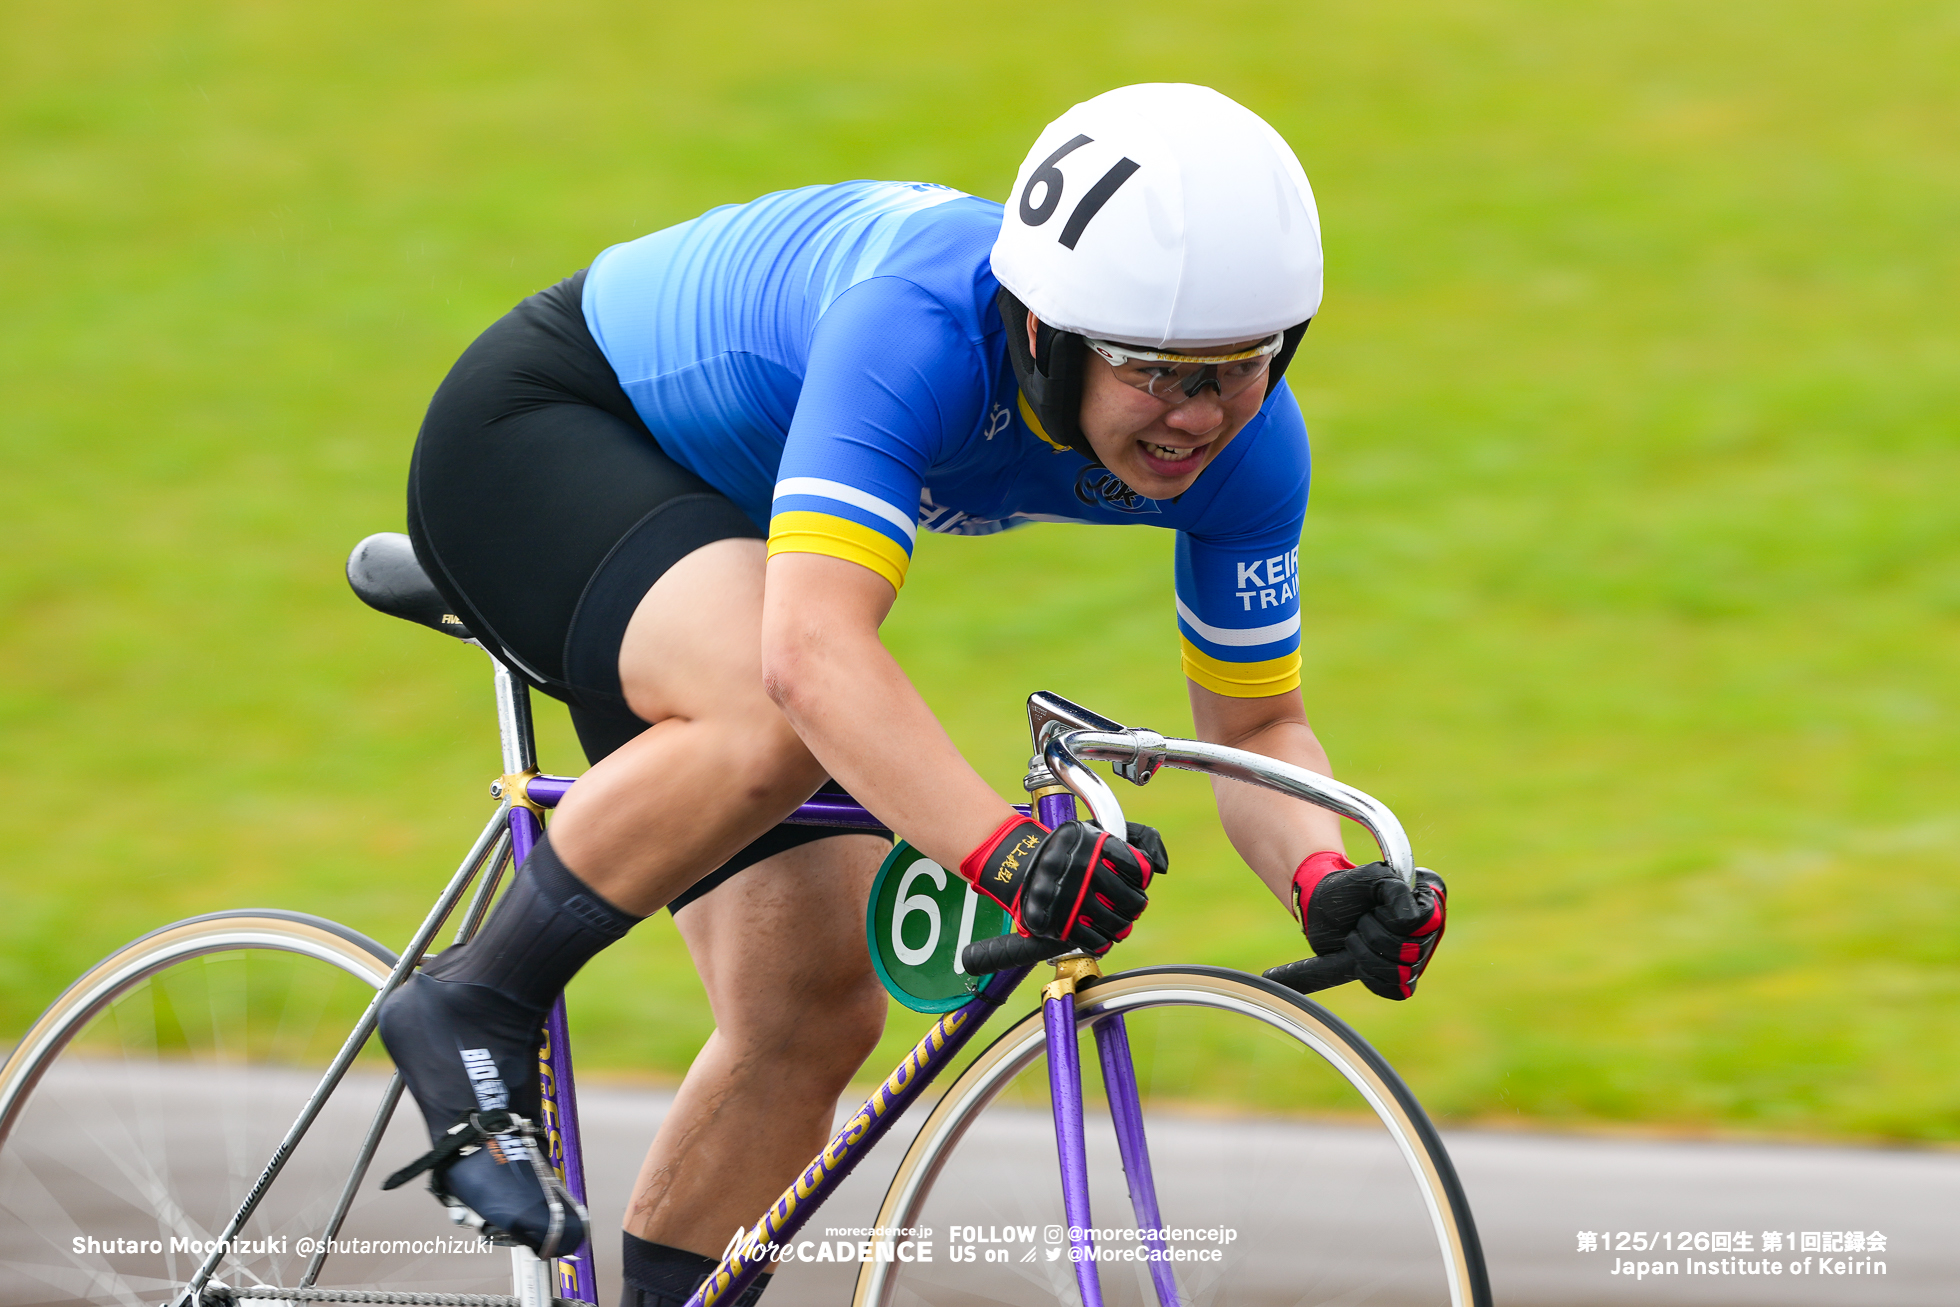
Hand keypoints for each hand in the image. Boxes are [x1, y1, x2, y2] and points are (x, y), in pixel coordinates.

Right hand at [960, 817, 1161, 953]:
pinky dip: (1103, 940)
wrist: (1020, 865)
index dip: (1141, 877)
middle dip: (1134, 904)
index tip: (1134, 879)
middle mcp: (1083, 871)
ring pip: (1118, 924)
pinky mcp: (1060, 923)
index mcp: (1095, 845)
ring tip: (1116, 920)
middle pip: (1132, 901)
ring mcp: (1072, 899)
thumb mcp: (1097, 830)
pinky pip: (1096, 941)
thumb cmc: (1067, 850)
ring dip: (1122, 924)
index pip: (1139, 869)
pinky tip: (1100, 932)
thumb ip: (1136, 838)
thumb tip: (1159, 866)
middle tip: (1129, 904)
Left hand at [1269, 853, 1446, 999]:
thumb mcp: (1370, 878)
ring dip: (1366, 956)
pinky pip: (1397, 991)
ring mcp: (1417, 958)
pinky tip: (1359, 961)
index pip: (1421, 923)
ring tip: (1355, 938)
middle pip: (1410, 951)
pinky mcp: (1402, 979)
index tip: (1375, 907)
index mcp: (1426, 904)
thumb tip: (1410, 921)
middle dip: (1373, 935)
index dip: (1391, 918)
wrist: (1322, 912)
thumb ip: (1394, 889)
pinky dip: (1372, 977)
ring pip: (1402, 973)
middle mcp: (1427, 933)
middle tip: (1361, 921)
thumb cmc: (1349, 892)